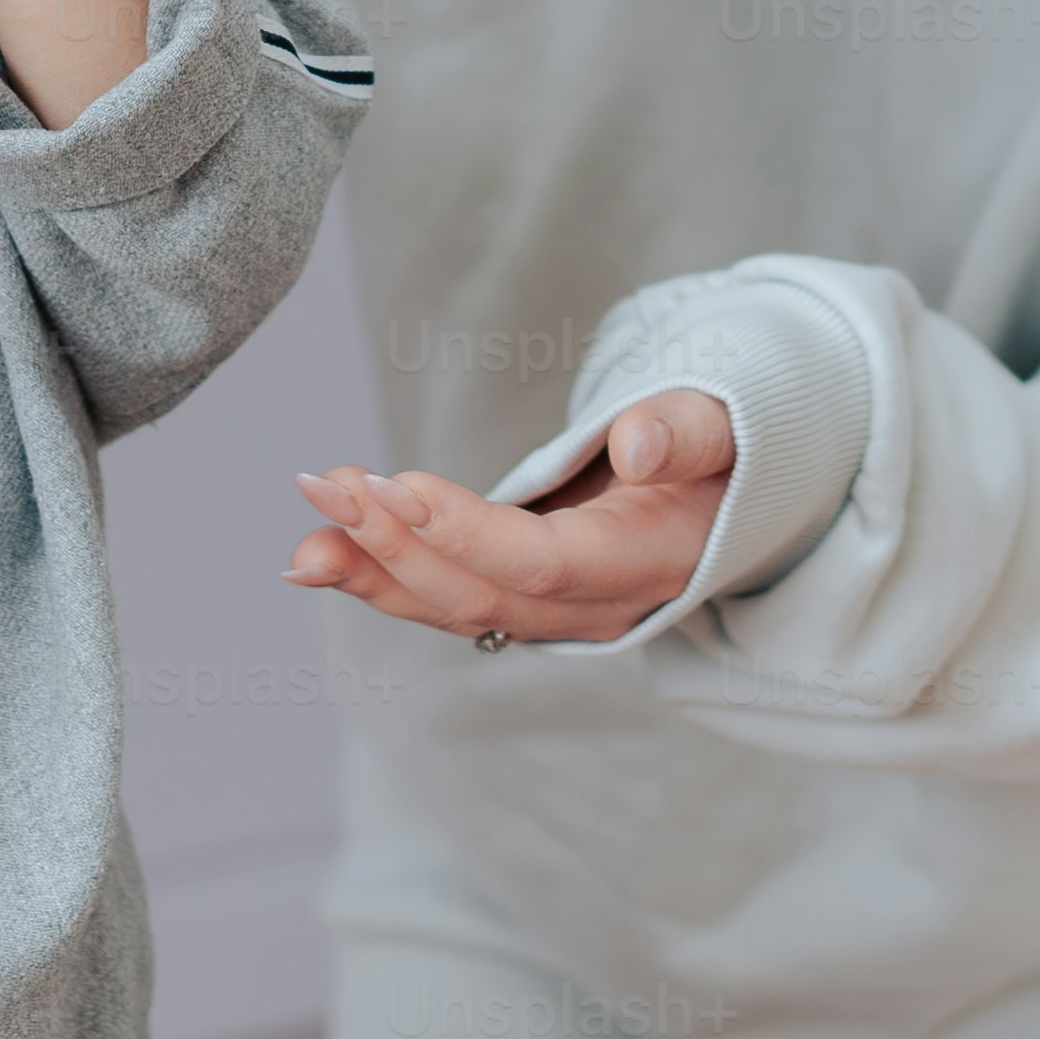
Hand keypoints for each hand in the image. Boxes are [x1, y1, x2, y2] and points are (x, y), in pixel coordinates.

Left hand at [290, 390, 738, 649]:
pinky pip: (444, 599)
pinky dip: (379, 579)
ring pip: (452, 609)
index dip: (466, 534)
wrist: (735, 494)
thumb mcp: (728, 423)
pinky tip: (314, 555)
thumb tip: (636, 446)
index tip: (394, 487)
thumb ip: (688, 431)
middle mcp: (597, 608)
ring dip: (371, 570)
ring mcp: (556, 615)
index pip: (545, 564)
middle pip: (483, 596)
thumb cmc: (728, 444)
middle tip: (327, 486)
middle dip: (396, 545)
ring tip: (304, 530)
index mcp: (649, 562)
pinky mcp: (521, 600)